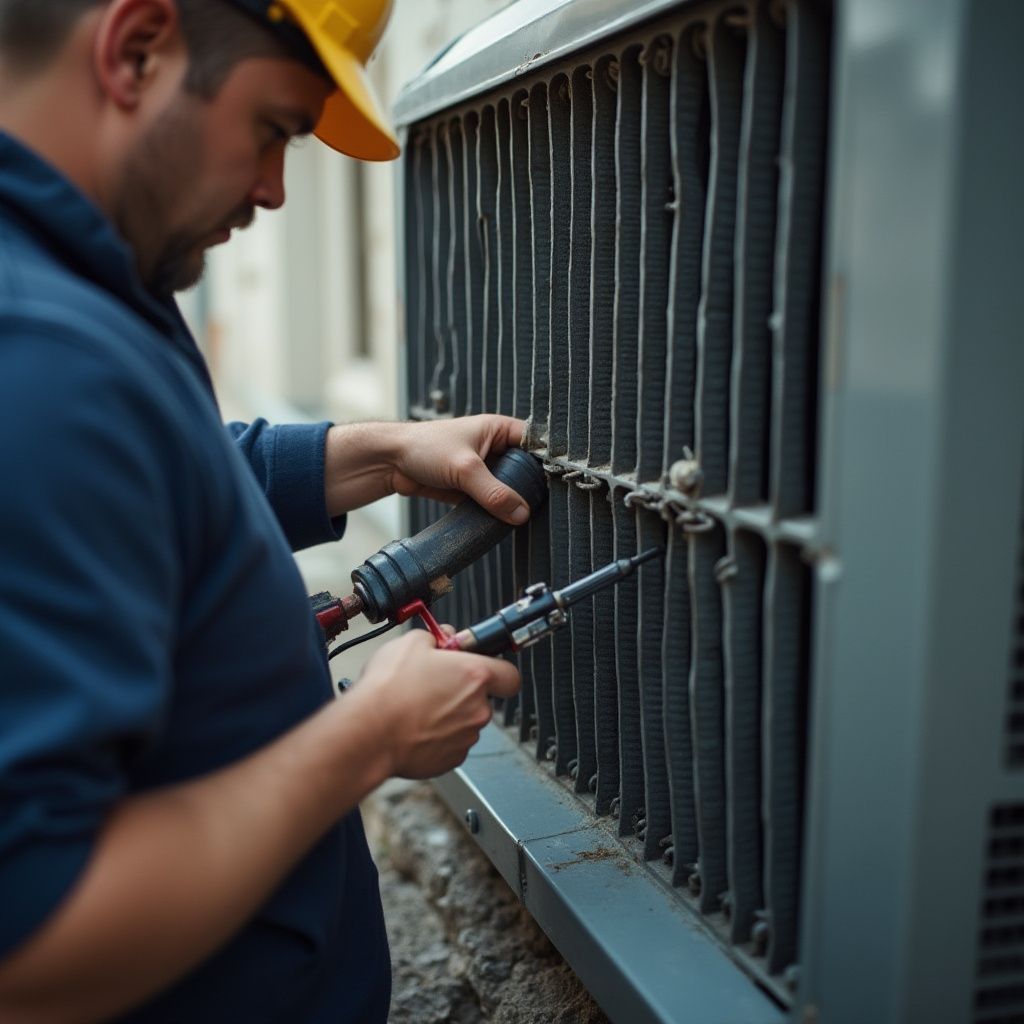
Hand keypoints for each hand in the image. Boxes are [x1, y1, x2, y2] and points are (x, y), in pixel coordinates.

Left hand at [323, 415, 528, 522]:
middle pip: (525, 471)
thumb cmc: (424, 447)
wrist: (390, 462)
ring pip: (508, 489)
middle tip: (542, 508)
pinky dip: (496, 512)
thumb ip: (493, 492)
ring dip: (512, 503)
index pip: (535, 443)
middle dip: (530, 489)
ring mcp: (484, 469)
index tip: (556, 484)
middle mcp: (495, 448)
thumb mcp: (464, 468)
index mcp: (499, 430)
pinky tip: (503, 524)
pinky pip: (491, 502)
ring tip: (524, 519)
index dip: (546, 462)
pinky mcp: (471, 488)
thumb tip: (520, 514)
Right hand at [347, 629, 520, 778]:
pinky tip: (414, 727)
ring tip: (416, 707)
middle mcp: (478, 708)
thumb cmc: (388, 690)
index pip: (510, 675)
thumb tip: (441, 639)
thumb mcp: (410, 642)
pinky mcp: (450, 759)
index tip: (483, 668)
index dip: (498, 670)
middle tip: (434, 683)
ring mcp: (466, 736)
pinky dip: (437, 737)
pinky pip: (451, 743)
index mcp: (475, 675)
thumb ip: (435, 637)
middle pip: (482, 698)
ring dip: (448, 714)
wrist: (368, 733)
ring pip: (465, 721)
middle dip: (462, 691)